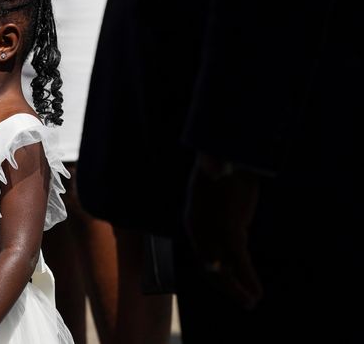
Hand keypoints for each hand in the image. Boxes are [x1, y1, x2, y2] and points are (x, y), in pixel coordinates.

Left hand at [184, 153, 263, 309]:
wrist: (226, 149)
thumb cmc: (223, 167)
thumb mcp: (216, 190)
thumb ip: (219, 208)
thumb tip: (227, 214)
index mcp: (193, 219)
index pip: (202, 254)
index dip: (216, 272)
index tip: (228, 282)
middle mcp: (199, 228)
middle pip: (210, 267)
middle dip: (226, 286)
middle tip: (243, 301)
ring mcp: (214, 230)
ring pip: (225, 269)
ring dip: (238, 288)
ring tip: (252, 301)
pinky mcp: (230, 229)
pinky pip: (239, 262)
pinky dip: (248, 278)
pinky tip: (257, 291)